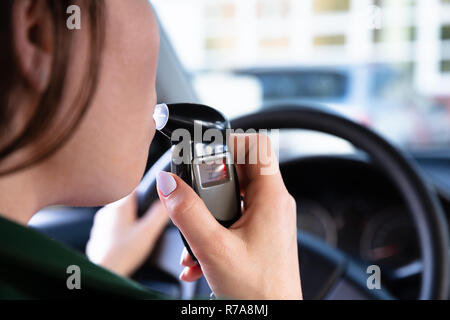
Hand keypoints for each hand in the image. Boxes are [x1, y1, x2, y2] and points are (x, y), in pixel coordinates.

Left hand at [86, 192, 168, 276]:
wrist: (104, 272)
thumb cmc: (123, 253)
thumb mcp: (148, 231)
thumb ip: (159, 213)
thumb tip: (167, 200)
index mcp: (119, 205)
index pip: (135, 188)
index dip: (146, 193)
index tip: (151, 201)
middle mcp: (107, 211)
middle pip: (126, 202)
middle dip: (137, 209)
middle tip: (147, 222)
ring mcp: (100, 224)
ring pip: (118, 215)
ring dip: (127, 221)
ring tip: (137, 234)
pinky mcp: (96, 237)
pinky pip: (111, 228)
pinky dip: (119, 233)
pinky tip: (126, 244)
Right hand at [156, 134, 301, 299]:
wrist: (275, 318)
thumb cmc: (260, 292)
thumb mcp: (214, 249)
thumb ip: (187, 212)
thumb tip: (168, 183)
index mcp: (272, 197)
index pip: (257, 145)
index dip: (230, 140)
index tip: (204, 151)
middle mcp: (274, 204)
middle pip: (240, 170)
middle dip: (209, 184)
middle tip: (191, 196)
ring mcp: (268, 220)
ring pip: (233, 198)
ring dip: (207, 213)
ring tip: (193, 237)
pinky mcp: (261, 235)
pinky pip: (235, 219)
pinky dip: (214, 230)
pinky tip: (199, 257)